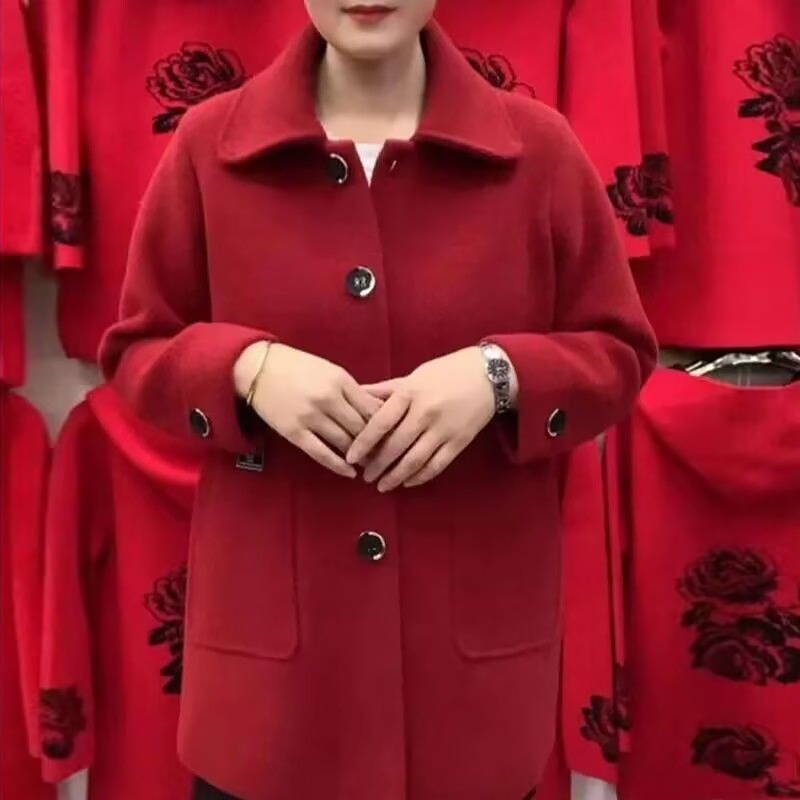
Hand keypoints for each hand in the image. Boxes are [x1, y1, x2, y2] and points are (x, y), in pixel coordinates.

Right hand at [234, 342, 381, 477]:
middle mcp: (328, 399)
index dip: (387, 426)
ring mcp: (310, 417)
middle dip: (376, 444)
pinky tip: (350, 473)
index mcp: (341, 380)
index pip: (373, 409)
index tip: (394, 437)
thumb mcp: (331, 370)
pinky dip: (338, 466)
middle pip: (362, 428)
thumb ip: (353, 390)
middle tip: (386, 456)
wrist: (258, 367)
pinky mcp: (294, 432)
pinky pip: (321, 454)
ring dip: (359, 456)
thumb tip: (378, 412)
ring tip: (370, 464)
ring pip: (345, 443)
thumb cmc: (298, 367)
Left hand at [346, 347, 494, 491]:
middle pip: (395, 446)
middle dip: (377, 465)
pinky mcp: (459, 442)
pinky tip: (407, 482)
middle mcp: (426, 412)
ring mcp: (443, 429)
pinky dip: (420, 477)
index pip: (380, 422)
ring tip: (382, 485)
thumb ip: (385, 390)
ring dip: (395, 476)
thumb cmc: (446, 372)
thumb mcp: (413, 376)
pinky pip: (436, 465)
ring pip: (415, 460)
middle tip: (365, 477)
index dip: (363, 442)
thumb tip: (357, 395)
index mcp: (410, 393)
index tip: (350, 457)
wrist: (489, 375)